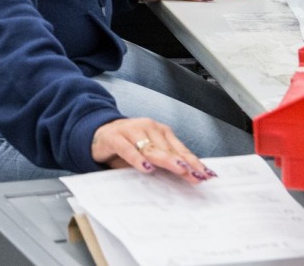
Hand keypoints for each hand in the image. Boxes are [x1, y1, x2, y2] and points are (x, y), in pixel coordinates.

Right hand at [92, 117, 215, 183]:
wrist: (97, 133)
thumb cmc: (127, 146)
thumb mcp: (147, 154)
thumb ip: (163, 162)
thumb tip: (185, 176)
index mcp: (159, 131)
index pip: (180, 148)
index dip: (193, 161)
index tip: (206, 174)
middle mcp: (148, 127)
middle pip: (168, 148)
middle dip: (184, 162)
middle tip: (196, 175)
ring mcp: (130, 130)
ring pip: (151, 147)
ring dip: (166, 159)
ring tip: (179, 169)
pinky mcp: (114, 137)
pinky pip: (127, 149)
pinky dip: (137, 159)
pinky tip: (146, 168)